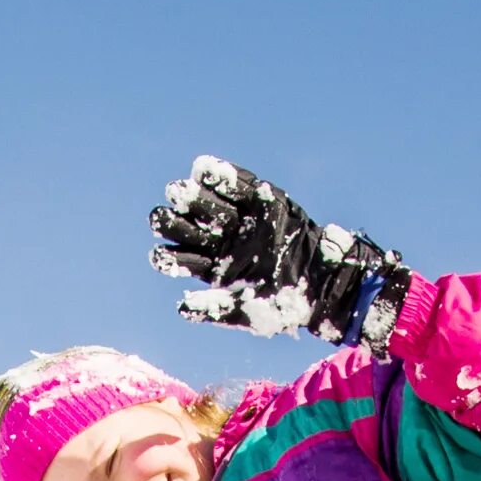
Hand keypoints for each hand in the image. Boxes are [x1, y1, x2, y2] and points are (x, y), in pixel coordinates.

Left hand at [150, 156, 409, 349]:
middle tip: (159, 216)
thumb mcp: (246, 311)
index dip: (169, 257)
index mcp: (214, 268)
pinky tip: (201, 169)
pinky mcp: (261, 199)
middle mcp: (222, 241)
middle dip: (173, 222)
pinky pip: (238, 184)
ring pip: (210, 205)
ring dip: (192, 197)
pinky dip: (222, 176)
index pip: (183, 259)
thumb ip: (213, 309)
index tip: (158, 256)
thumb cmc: (283, 304)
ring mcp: (240, 219)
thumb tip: (180, 306)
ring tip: (179, 191)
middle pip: (190, 228)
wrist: (322, 282)